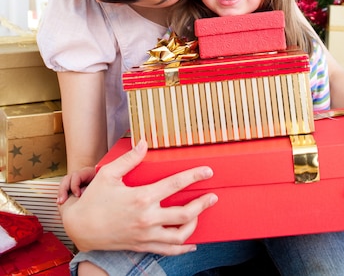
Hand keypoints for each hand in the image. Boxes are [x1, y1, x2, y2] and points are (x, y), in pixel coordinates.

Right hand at [60, 140, 217, 253]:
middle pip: (185, 214)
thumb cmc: (94, 199)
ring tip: (200, 213)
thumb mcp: (109, 174)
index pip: (175, 184)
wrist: (80, 228)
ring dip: (195, 224)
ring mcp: (146, 235)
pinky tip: (191, 243)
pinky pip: (168, 250)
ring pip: (180, 235)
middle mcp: (147, 218)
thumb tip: (143, 143)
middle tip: (213, 196)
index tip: (207, 171)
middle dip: (203, 204)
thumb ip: (130, 158)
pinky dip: (183, 248)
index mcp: (141, 197)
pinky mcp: (143, 246)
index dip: (194, 176)